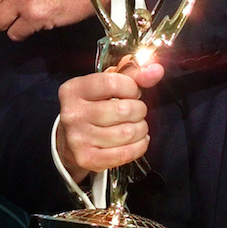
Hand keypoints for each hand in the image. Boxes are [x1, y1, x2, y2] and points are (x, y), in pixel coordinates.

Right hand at [56, 63, 163, 182]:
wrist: (69, 140)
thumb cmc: (92, 107)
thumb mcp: (104, 86)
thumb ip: (132, 76)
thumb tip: (157, 69)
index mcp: (73, 90)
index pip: (112, 82)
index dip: (131, 87)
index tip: (132, 92)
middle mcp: (72, 113)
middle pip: (123, 109)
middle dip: (139, 110)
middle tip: (136, 111)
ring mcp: (78, 138)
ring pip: (127, 133)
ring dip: (141, 129)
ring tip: (137, 126)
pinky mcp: (87, 158)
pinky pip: (125, 153)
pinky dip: (139, 146)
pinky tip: (138, 140)